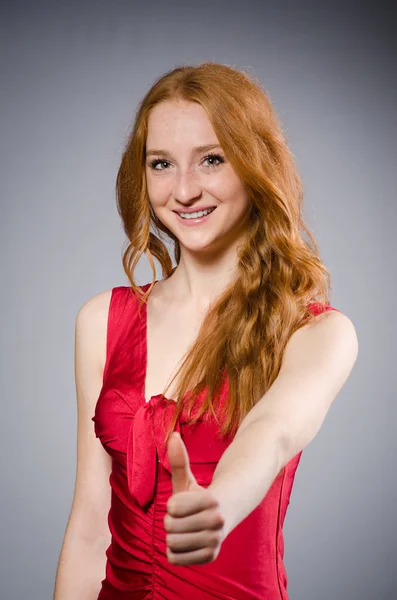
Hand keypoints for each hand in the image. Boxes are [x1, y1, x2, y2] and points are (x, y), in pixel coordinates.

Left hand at [164, 431, 226, 565]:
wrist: (222, 516)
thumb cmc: (199, 496)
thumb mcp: (188, 479)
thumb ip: (179, 459)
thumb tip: (172, 435)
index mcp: (211, 500)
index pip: (172, 508)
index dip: (172, 505)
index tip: (183, 503)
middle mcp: (217, 521)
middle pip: (170, 527)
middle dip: (171, 521)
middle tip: (185, 517)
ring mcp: (215, 541)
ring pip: (171, 543)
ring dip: (173, 536)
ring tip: (186, 529)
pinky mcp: (210, 557)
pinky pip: (175, 559)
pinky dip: (175, 552)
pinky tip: (187, 542)